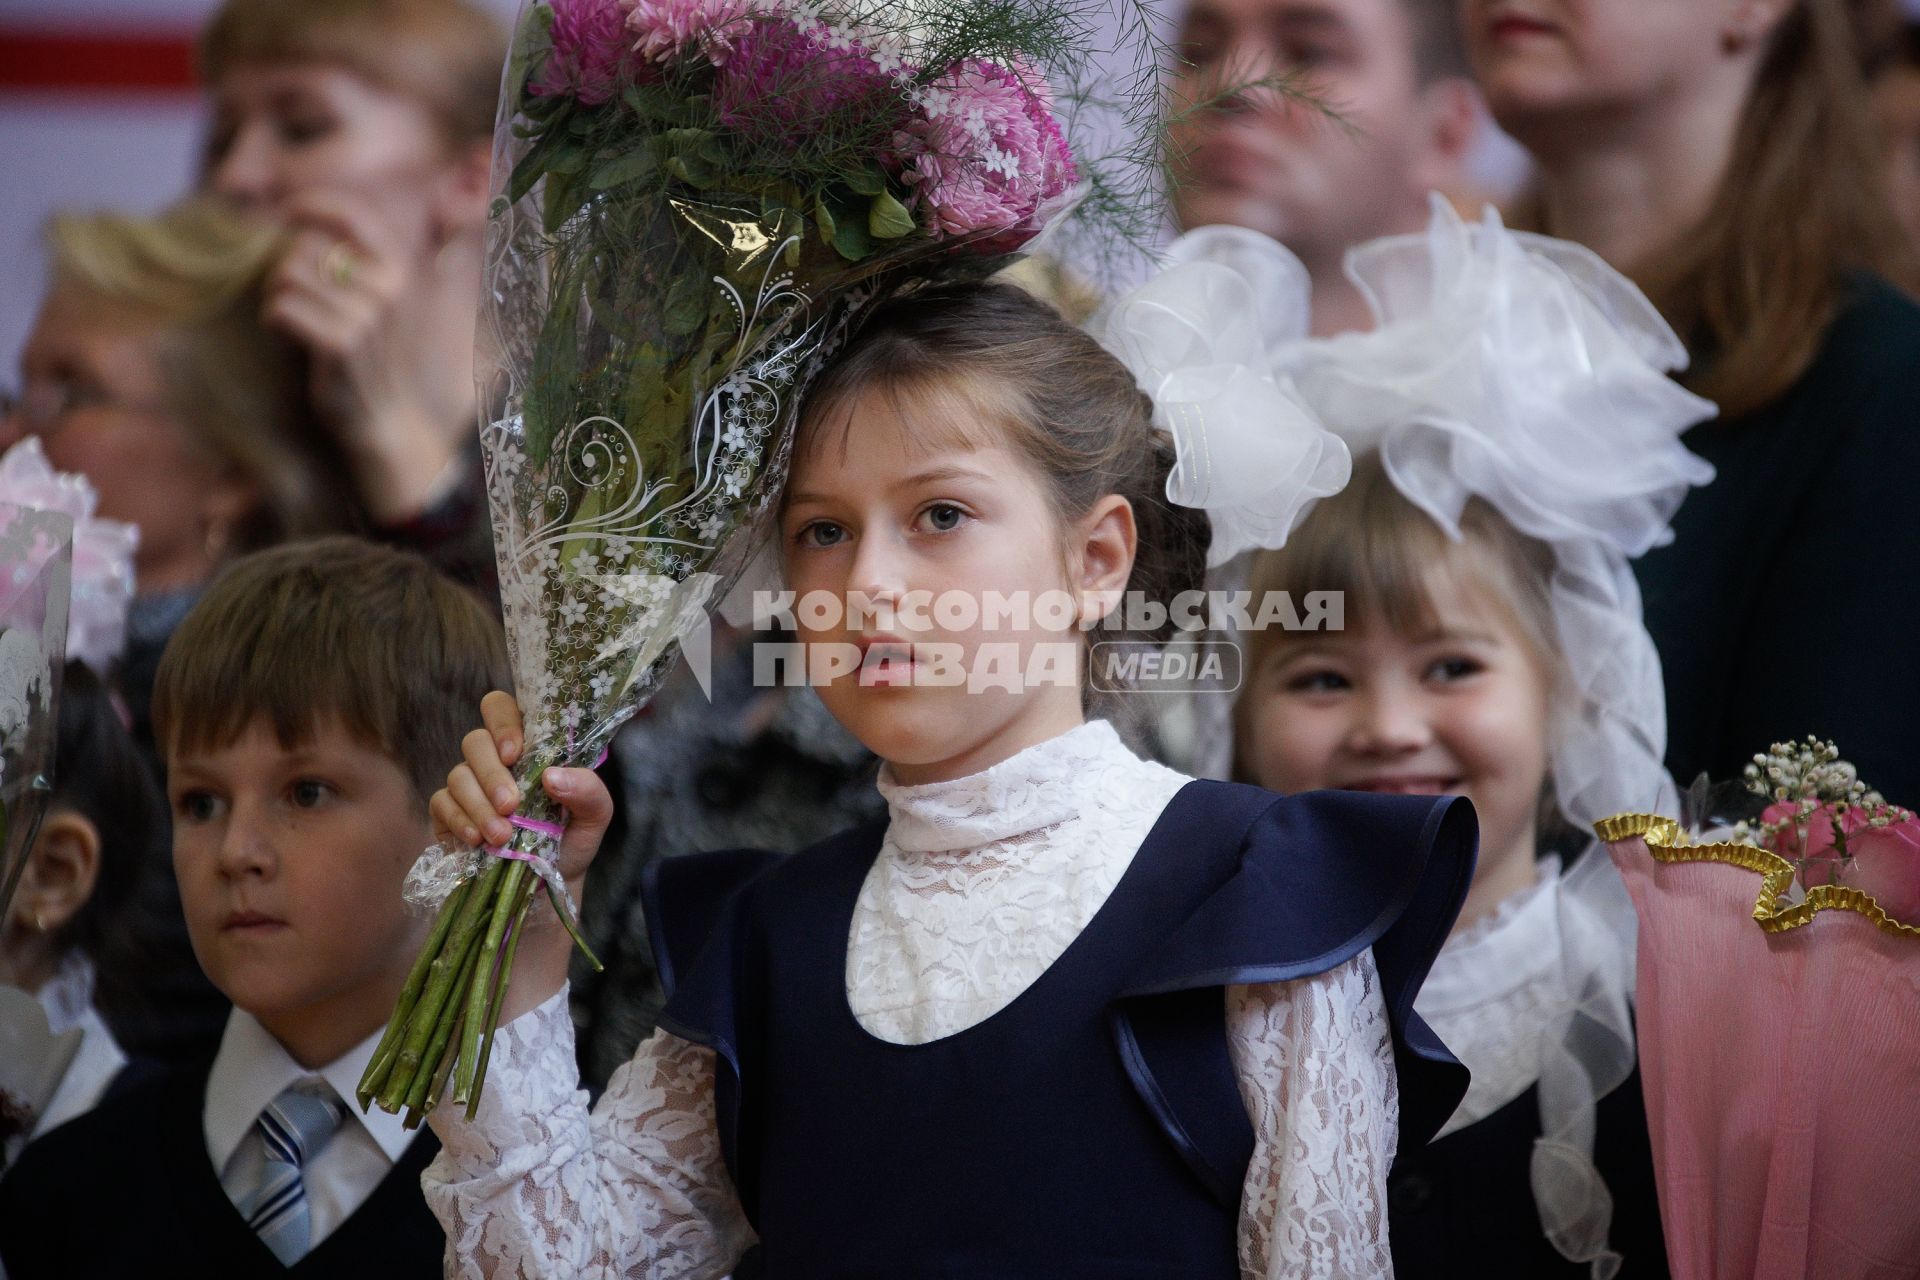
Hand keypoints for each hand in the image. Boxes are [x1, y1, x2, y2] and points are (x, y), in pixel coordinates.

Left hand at [262, 190, 470, 521]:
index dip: (310, 205)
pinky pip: (283, 308)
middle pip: (305, 247)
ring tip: (287, 315)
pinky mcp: (342, 345)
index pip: (351, 213)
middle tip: (288, 294)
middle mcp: (388, 288)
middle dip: (284, 267)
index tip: (286, 214)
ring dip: (275, 294)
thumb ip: (349, 257)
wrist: (383, 417)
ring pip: (288, 275)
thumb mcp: (374, 298)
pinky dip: (273, 318)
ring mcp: (367, 318)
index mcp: (398, 268)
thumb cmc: (367, 352)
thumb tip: (291, 217)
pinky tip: (284, 333)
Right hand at [430, 691, 613, 1020]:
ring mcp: (468, 786)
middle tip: (512, 805)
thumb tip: (554, 775)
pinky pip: (441, 804)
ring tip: (501, 837)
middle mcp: (495, 760)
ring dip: (478, 805)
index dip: (503, 720)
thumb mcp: (594, 820)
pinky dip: (459, 822)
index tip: (515, 751)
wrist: (546, 890)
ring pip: (457, 774)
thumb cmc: (570, 843)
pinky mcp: (447, 814)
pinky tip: (477, 841)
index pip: (503, 708)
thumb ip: (588, 792)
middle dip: (491, 773)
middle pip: (474, 740)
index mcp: (530, 747)